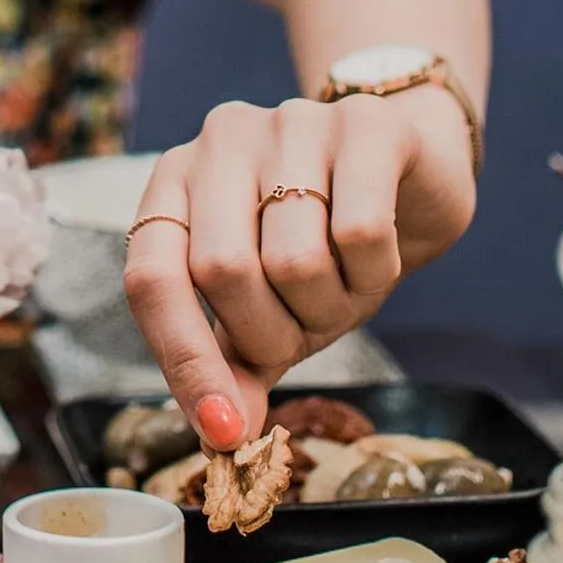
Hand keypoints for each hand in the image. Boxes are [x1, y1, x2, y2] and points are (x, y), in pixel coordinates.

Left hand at [124, 87, 477, 450]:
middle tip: (303, 336)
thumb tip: (226, 438)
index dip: (184, 360)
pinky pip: (361, 234)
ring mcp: (289, 124)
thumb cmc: (319, 248)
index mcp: (172, 187)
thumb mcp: (265, 312)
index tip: (222, 430)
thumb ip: (234, 368)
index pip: (151, 278)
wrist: (411, 175)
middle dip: (269, 335)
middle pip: (222, 272)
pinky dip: (374, 275)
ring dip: (327, 309)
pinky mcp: (364, 124)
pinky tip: (378, 259)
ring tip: (342, 291)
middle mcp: (218, 144)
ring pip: (294, 260)